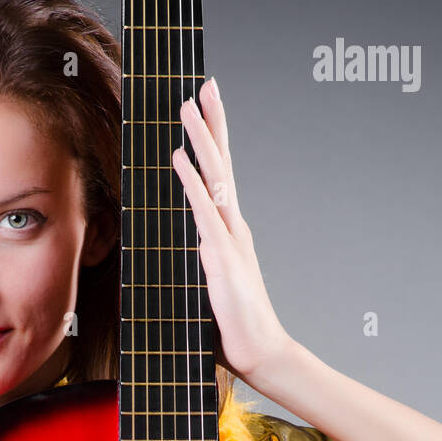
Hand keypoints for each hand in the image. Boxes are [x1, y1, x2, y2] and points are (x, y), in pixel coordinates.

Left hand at [172, 77, 294, 387]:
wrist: (262, 354)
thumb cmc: (236, 327)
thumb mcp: (212, 288)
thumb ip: (203, 265)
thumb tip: (190, 250)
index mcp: (231, 234)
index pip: (221, 178)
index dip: (214, 143)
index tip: (206, 109)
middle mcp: (234, 229)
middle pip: (223, 165)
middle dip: (213, 123)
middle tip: (204, 86)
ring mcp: (230, 240)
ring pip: (215, 178)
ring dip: (200, 139)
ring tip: (187, 106)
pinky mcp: (222, 257)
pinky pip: (204, 211)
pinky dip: (191, 182)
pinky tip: (180, 157)